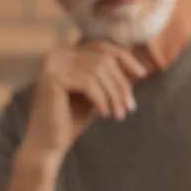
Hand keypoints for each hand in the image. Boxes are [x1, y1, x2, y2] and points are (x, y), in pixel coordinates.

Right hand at [19, 41, 147, 160]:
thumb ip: (111, 76)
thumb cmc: (72, 119)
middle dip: (121, 83)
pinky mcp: (52, 78)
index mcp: (66, 54)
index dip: (125, 58)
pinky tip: (105, 114)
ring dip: (114, 94)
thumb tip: (142, 62)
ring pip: (98, 71)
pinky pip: (88, 82)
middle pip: (103, 59)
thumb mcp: (98, 92)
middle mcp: (57, 54)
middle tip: (130, 106)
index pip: (102, 47)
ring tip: (119, 114)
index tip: (143, 75)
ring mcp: (52, 64)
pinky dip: (101, 99)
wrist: (48, 144)